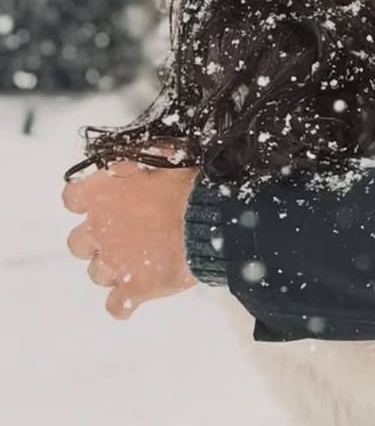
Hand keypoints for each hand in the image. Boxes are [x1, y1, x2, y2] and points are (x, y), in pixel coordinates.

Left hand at [62, 161, 199, 318]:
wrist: (213, 218)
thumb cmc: (190, 184)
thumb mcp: (164, 157)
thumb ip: (139, 163)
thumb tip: (130, 164)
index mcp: (102, 194)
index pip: (73, 196)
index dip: (86, 199)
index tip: (102, 199)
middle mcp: (98, 230)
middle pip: (79, 242)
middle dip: (97, 239)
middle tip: (124, 232)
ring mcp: (114, 263)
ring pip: (98, 273)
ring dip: (115, 267)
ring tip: (141, 259)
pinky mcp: (133, 289)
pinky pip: (117, 306)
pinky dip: (124, 303)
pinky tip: (138, 294)